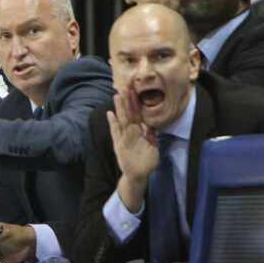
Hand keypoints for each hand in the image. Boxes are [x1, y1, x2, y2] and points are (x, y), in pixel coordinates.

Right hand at [108, 88, 158, 211]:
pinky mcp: (118, 144)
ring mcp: (124, 137)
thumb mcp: (154, 149)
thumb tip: (151, 126)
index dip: (136, 103)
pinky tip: (110, 114)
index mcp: (141, 131)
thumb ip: (152, 138)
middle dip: (127, 101)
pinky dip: (112, 123)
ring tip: (117, 96)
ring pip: (122, 120)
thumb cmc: (147, 161)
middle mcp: (132, 132)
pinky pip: (115, 132)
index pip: (138, 114)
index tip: (135, 91)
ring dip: (119, 108)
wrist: (139, 175)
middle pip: (129, 113)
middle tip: (125, 87)